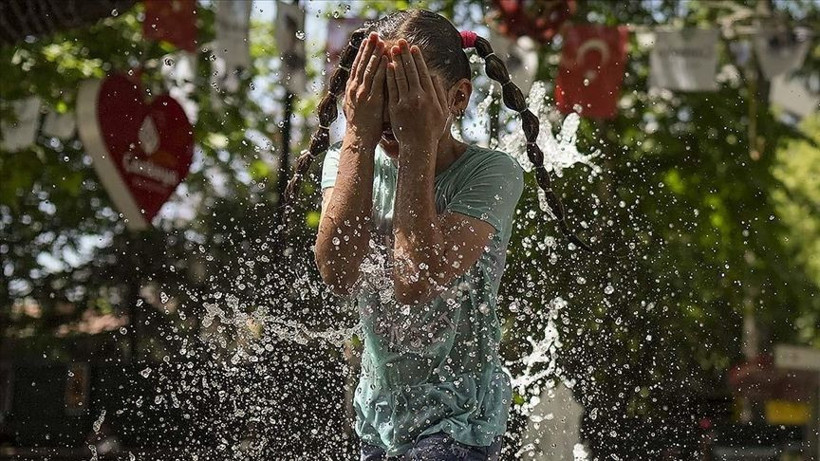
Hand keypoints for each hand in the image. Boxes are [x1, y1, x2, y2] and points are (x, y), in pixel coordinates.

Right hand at [343, 32, 387, 147]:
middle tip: (374, 34)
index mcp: (351, 90)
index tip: (367, 41)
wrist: (359, 141)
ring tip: (381, 41)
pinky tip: (387, 59)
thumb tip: (366, 86)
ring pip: (368, 69)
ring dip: (375, 54)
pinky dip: (381, 68)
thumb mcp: (357, 107)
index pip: (357, 67)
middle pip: (361, 64)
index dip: (362, 53)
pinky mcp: (370, 100)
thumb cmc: (362, 126)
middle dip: (368, 48)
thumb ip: (361, 95)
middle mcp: (354, 89)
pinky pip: (376, 80)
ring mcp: (362, 94)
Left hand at [386, 40, 449, 156]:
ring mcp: (406, 102)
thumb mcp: (443, 112)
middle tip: (401, 41)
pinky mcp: (395, 109)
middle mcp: (419, 97)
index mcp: (431, 96)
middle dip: (406, 54)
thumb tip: (435, 76)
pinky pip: (392, 89)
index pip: (423, 72)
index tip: (414, 48)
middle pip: (411, 71)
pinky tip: (387, 66)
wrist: (418, 147)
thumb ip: (440, 93)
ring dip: (396, 61)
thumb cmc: (432, 131)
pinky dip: (390, 76)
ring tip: (392, 49)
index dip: (418, 59)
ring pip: (401, 77)